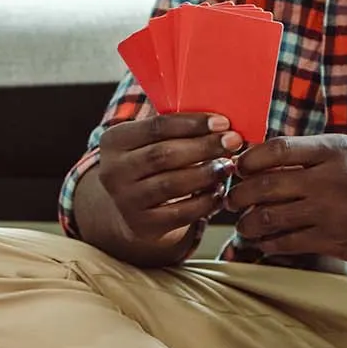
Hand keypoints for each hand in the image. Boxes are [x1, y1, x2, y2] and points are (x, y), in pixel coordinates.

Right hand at [91, 112, 244, 247]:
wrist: (128, 209)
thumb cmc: (150, 165)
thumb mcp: (149, 142)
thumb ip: (174, 128)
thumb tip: (220, 121)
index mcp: (114, 141)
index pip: (156, 126)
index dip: (192, 123)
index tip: (223, 122)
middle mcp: (113, 171)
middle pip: (164, 155)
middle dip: (204, 147)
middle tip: (234, 142)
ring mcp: (125, 201)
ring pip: (172, 184)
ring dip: (206, 174)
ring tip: (229, 166)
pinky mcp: (141, 225)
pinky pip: (180, 213)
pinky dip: (204, 202)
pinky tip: (220, 193)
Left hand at [228, 134, 346, 265]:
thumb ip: (310, 154)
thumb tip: (259, 157)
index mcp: (333, 150)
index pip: (276, 149)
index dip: (248, 160)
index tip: (238, 168)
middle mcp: (330, 178)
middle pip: (265, 185)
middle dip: (238, 195)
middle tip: (231, 200)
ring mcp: (332, 211)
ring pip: (270, 217)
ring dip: (247, 223)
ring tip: (243, 225)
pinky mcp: (334, 239)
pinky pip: (287, 242)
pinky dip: (268, 243)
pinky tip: (262, 242)